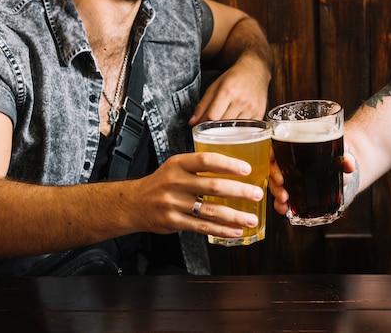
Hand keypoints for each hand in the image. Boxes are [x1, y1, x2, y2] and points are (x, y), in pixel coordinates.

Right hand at [132, 150, 263, 239]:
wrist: (133, 203)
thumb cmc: (161, 182)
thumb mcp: (176, 166)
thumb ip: (200, 166)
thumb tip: (234, 168)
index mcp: (178, 163)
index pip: (206, 160)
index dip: (228, 164)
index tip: (247, 169)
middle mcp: (175, 182)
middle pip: (212, 186)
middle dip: (238, 191)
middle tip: (257, 194)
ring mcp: (174, 203)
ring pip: (210, 210)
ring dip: (234, 216)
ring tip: (251, 218)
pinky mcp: (173, 222)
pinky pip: (202, 226)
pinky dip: (221, 229)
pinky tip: (235, 230)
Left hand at [189, 55, 269, 123]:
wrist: (256, 69)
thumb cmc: (235, 77)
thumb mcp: (215, 86)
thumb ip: (203, 105)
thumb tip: (192, 122)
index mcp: (228, 91)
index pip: (212, 116)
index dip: (205, 124)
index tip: (202, 126)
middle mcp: (241, 100)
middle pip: (223, 125)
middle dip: (215, 128)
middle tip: (212, 125)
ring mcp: (252, 107)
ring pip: (235, 130)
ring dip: (227, 130)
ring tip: (225, 123)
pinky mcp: (260, 113)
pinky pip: (246, 129)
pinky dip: (239, 130)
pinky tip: (237, 124)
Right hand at [268, 150, 357, 215]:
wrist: (343, 175)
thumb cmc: (338, 160)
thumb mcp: (342, 157)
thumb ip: (345, 160)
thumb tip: (349, 164)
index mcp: (295, 149)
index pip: (275, 147)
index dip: (270, 152)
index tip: (272, 160)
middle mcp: (288, 164)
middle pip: (272, 167)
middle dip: (274, 177)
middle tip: (281, 184)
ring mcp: (289, 180)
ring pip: (275, 185)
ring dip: (276, 192)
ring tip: (284, 199)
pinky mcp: (293, 194)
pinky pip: (281, 199)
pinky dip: (280, 205)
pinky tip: (284, 209)